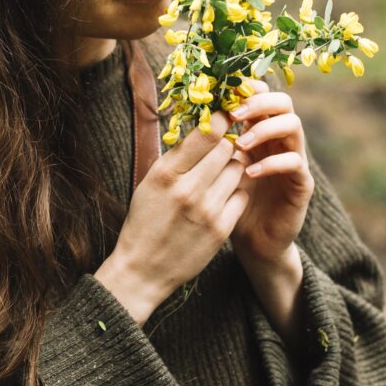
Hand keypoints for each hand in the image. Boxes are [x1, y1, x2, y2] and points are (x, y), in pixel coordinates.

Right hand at [96, 108, 248, 323]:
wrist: (143, 270)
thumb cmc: (144, 221)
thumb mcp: (150, 183)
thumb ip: (176, 157)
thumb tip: (204, 126)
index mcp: (166, 174)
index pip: (207, 134)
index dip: (220, 120)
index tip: (224, 115)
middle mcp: (188, 190)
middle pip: (227, 148)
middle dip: (226, 143)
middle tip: (222, 146)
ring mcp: (208, 211)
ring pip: (238, 169)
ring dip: (232, 167)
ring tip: (219, 174)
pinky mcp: (222, 229)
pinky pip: (242, 195)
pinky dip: (236, 191)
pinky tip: (223, 196)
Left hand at [227, 78, 314, 265]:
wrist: (251, 243)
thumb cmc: (228, 202)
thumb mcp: (216, 168)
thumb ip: (210, 144)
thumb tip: (189, 116)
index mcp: (260, 131)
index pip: (262, 95)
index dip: (247, 88)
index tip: (223, 92)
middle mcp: (280, 141)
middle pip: (283, 102)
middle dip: (258, 102)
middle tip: (234, 114)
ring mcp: (295, 160)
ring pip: (293, 126)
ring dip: (265, 129)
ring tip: (240, 144)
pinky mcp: (302, 184)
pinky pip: (295, 163)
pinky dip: (273, 163)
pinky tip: (250, 172)